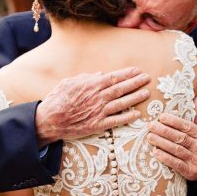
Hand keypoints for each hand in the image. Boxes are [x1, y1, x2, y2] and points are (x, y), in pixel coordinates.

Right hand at [35, 68, 150, 146]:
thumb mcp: (69, 83)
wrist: (49, 120)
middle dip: (135, 83)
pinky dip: (127, 117)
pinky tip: (137, 114)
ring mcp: (99, 112)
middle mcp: (98, 97)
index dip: (127, 74)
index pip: (114, 77)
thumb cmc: (57, 99)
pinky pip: (116, 121)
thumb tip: (100, 74)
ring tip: (146, 93)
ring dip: (135, 98)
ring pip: (122, 103)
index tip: (137, 70)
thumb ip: (86, 78)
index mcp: (91, 85)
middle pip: (121, 88)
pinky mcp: (97, 125)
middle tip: (147, 78)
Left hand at [147, 96, 196, 181]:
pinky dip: (166, 158)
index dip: (174, 121)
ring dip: (162, 143)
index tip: (161, 116)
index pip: (187, 126)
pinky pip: (176, 164)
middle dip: (164, 131)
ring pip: (177, 150)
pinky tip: (156, 152)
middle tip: (150, 126)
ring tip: (150, 137)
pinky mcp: (191, 171)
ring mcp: (196, 160)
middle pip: (180, 137)